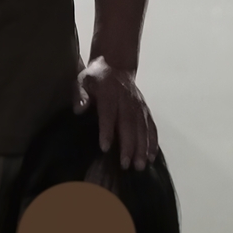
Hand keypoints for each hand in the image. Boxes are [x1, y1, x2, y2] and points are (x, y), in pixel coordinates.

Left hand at [74, 56, 158, 170]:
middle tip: (126, 164)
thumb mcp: (83, 79)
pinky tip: (151, 158)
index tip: (105, 148)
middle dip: (129, 146)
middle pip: (129, 124)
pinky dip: (153, 143)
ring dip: (142, 148)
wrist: (116, 66)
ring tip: (140, 166)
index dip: (107, 130)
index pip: (109, 113)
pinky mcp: (146, 111)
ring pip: (143, 129)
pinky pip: (152, 128)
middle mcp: (127, 100)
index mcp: (110, 92)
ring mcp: (140, 106)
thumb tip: (79, 109)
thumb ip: (80, 93)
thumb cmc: (95, 77)